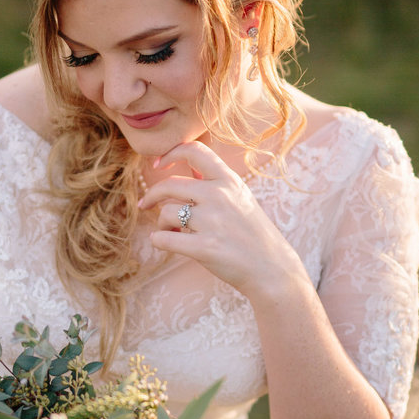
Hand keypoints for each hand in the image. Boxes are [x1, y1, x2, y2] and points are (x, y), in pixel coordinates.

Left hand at [138, 142, 300, 300]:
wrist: (271, 268)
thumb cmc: (251, 233)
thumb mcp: (240, 197)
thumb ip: (215, 181)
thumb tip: (189, 163)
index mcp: (229, 180)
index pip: (195, 150)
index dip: (170, 153)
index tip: (158, 165)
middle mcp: (220, 196)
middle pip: (170, 184)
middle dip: (153, 195)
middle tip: (147, 204)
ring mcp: (212, 222)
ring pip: (166, 213)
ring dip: (161, 224)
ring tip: (170, 232)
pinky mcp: (205, 248)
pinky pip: (164, 239)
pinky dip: (158, 241)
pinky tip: (163, 242)